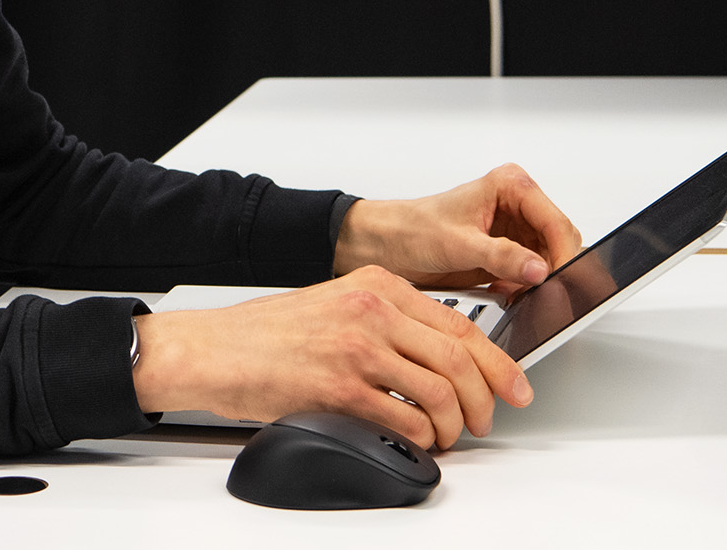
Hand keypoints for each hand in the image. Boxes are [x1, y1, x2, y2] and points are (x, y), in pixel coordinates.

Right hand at [131, 265, 531, 449]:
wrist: (211, 350)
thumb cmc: (264, 334)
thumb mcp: (334, 304)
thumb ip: (386, 320)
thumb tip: (438, 359)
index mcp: (376, 285)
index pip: (461, 323)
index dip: (498, 362)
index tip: (515, 385)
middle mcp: (372, 309)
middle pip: (462, 358)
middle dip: (487, 399)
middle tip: (488, 420)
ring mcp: (357, 348)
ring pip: (442, 392)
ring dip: (456, 425)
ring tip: (449, 437)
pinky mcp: (340, 388)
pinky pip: (406, 420)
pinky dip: (422, 438)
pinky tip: (415, 440)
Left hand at [332, 163, 582, 299]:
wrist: (386, 245)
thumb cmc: (411, 228)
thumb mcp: (457, 244)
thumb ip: (501, 256)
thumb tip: (537, 269)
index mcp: (510, 187)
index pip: (556, 223)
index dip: (564, 255)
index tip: (561, 281)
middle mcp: (516, 206)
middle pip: (558, 244)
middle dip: (552, 271)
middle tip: (542, 294)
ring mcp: (513, 231)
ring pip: (548, 262)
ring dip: (537, 282)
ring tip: (515, 292)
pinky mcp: (506, 253)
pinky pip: (531, 276)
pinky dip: (523, 289)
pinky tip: (504, 292)